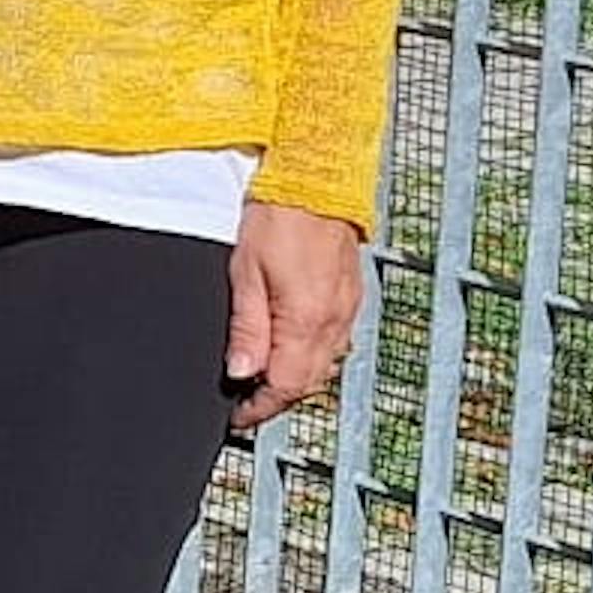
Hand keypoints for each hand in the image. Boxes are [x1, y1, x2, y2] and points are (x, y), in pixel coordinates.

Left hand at [226, 199, 361, 429]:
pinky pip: (336, 340)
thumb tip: (241, 372)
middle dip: (277, 397)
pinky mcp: (352, 294)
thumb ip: (246, 329)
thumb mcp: (246, 273)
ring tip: (265, 376)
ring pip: (324, 364)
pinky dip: (313, 353)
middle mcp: (334, 320)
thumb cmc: (279, 216)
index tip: (239, 415)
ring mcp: (348, 308)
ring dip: (296, 377)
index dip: (259, 407)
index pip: (285, 386)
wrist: (316, 177)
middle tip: (248, 401)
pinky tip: (294, 345)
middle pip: (307, 382)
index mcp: (306, 320)